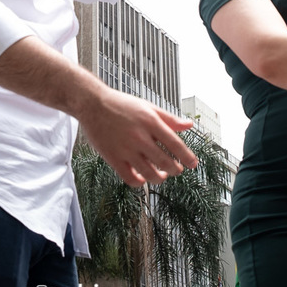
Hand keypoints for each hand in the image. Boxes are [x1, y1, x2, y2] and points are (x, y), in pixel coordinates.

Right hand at [77, 88, 198, 185]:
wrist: (92, 104)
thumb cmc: (121, 104)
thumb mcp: (148, 107)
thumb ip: (169, 119)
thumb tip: (189, 125)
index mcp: (151, 122)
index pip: (175, 144)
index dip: (187, 157)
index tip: (193, 164)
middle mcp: (140, 137)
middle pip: (165, 162)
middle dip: (175, 170)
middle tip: (176, 170)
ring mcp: (126, 149)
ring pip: (149, 174)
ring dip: (159, 178)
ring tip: (161, 175)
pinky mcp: (113, 158)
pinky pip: (130, 179)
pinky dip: (140, 182)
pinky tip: (142, 177)